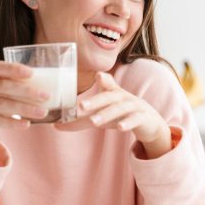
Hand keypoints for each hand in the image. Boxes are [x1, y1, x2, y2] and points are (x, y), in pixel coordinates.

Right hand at [0, 61, 48, 158]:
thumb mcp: (5, 93)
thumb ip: (20, 87)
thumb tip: (53, 88)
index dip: (13, 69)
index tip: (32, 73)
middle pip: (3, 86)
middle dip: (27, 91)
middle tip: (46, 96)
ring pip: (1, 104)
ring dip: (25, 108)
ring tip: (43, 113)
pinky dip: (13, 122)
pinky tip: (27, 124)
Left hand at [55, 72, 171, 157]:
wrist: (150, 123)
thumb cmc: (121, 115)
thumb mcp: (103, 115)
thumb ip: (81, 120)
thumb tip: (55, 126)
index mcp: (114, 94)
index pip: (107, 84)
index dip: (103, 80)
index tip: (97, 76)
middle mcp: (124, 97)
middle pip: (109, 98)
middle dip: (95, 101)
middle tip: (81, 107)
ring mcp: (135, 107)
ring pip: (120, 109)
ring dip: (107, 114)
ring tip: (94, 121)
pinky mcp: (143, 119)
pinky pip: (135, 120)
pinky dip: (128, 123)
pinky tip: (120, 128)